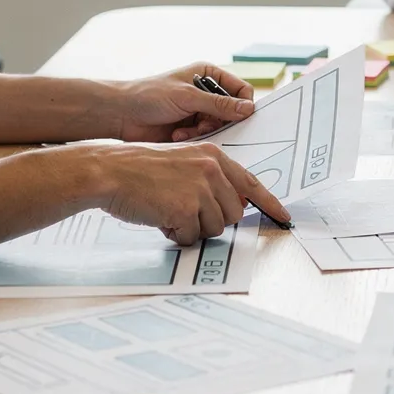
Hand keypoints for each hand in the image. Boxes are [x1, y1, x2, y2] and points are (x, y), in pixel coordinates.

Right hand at [89, 141, 288, 243]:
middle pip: (233, 214)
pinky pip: (192, 237)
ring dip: (193, 229)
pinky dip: (177, 235)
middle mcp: (211, 170)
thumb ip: (210, 179)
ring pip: (215, 228)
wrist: (109, 172)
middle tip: (186, 212)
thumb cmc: (140, 170)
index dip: (270, 204)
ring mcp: (199, 190)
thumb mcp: (183, 163)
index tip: (284, 216)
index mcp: (214, 156)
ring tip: (169, 212)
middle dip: (213, 220)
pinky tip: (161, 219)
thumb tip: (235, 207)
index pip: (252, 184)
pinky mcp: (185, 209)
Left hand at [110, 63, 258, 142]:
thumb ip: (219, 104)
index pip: (241, 90)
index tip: (240, 117)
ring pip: (220, 127)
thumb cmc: (149, 95)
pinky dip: (194, 138)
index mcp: (208, 75)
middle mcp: (206, 93)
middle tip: (204, 125)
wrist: (121, 115)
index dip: (243, 104)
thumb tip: (248, 109)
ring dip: (204, 131)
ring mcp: (198, 111)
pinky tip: (178, 135)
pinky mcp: (191, 129)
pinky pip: (206, 138)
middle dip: (219, 121)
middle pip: (232, 112)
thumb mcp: (187, 97)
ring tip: (186, 131)